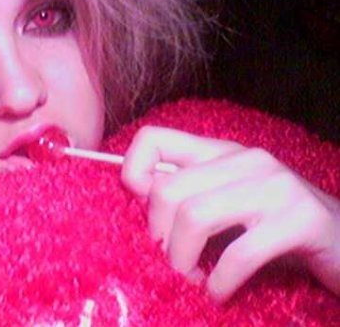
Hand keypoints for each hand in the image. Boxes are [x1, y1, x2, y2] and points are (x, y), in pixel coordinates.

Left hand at [121, 126, 339, 301]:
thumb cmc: (275, 228)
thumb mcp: (226, 206)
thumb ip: (188, 197)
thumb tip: (138, 203)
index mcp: (220, 152)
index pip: (153, 140)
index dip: (132, 173)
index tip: (143, 214)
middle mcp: (245, 160)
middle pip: (167, 189)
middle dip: (158, 235)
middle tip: (170, 261)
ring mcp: (274, 186)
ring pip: (195, 215)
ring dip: (183, 260)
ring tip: (192, 280)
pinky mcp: (299, 220)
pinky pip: (239, 253)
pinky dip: (219, 281)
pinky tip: (218, 292)